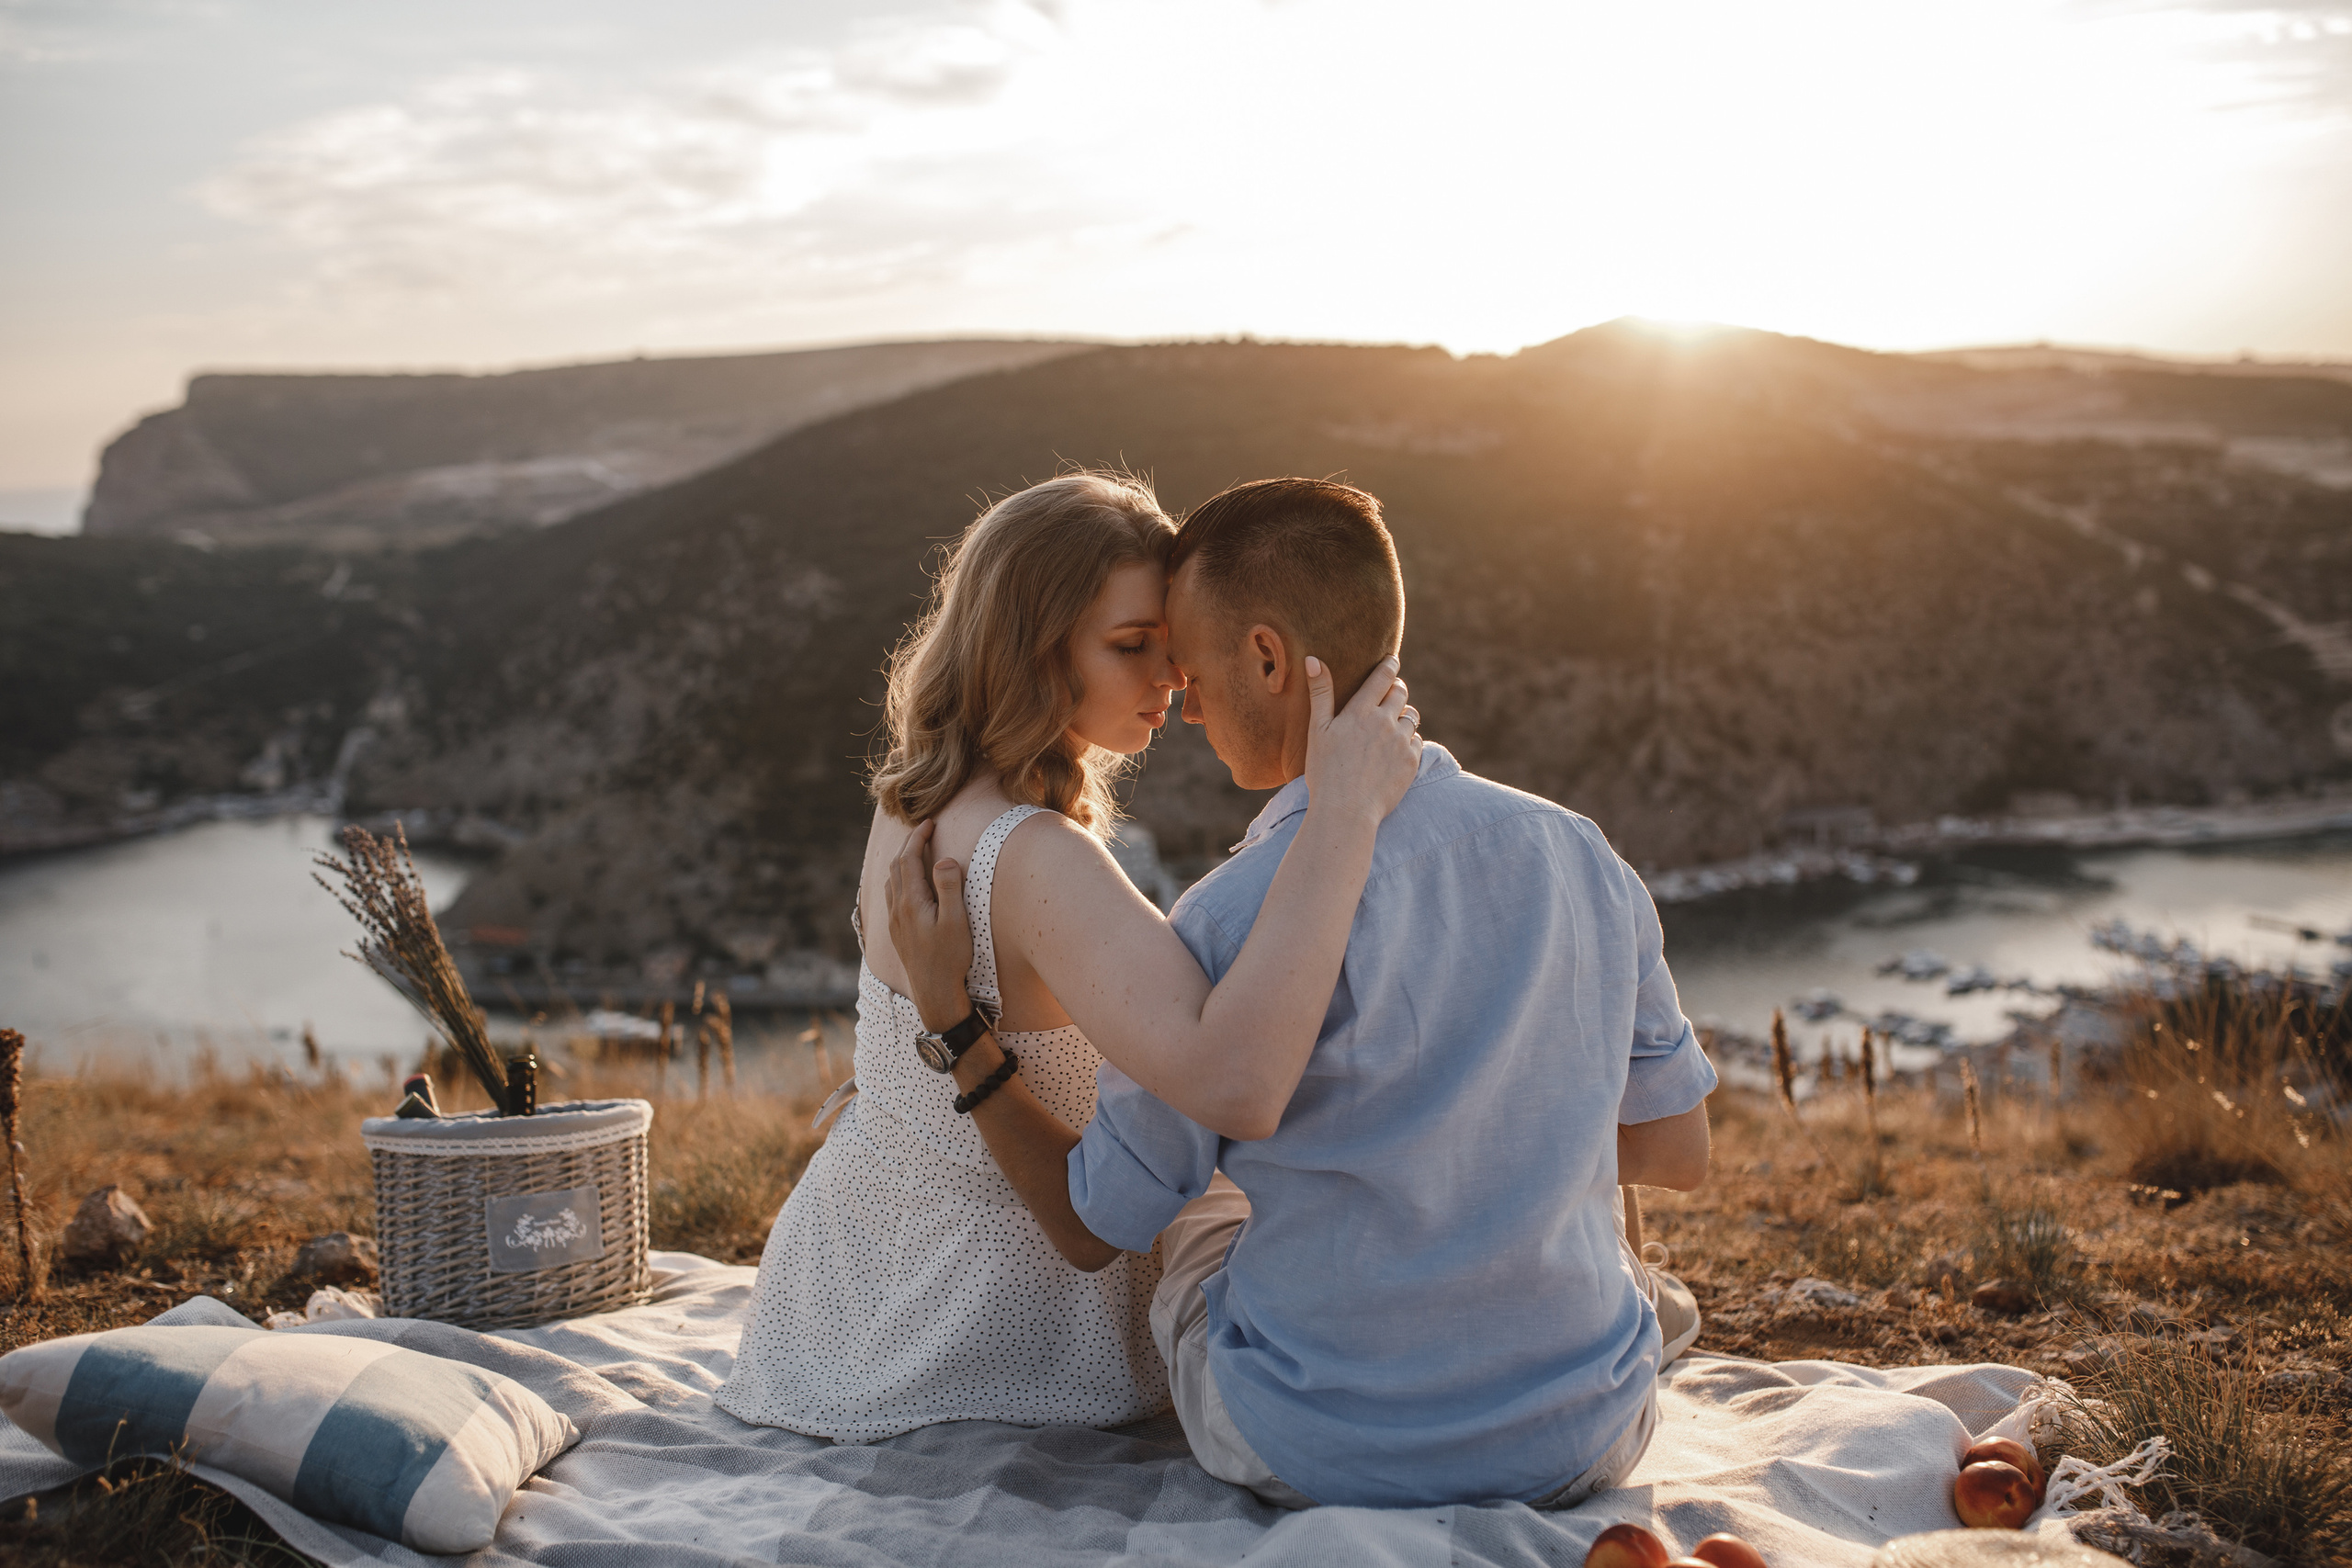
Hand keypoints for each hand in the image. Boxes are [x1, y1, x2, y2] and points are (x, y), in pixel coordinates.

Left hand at [885, 820, 976, 1029]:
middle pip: (897, 866)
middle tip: (924, 831)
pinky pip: (891, 895)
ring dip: (902, 861)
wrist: (935, 992)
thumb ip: (950, 887)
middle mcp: (898, 909)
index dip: (918, 837)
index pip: (909, 859)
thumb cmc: (950, 958)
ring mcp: (895, 921)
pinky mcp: (897, 932)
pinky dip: (898, 878)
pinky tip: (906, 883)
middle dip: (909, 844)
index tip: (929, 823)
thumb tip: (944, 859)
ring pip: (891, 881)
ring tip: (915, 851)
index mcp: (911, 901)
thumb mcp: (956, 920)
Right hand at [1302, 654, 1421, 825]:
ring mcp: (1401, 742)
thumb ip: (1320, 693)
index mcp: (1360, 711)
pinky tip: (1393, 752)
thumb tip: (1313, 659)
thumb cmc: (1324, 771)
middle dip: (1396, 690)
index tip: (1392, 661)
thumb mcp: (1317, 730)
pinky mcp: (1412, 762)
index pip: (1383, 677)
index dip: (1389, 665)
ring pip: (1411, 717)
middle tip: (1388, 696)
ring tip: (1388, 729)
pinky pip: (1416, 741)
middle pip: (1400, 693)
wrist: (1346, 811)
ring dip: (1402, 717)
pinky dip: (1408, 742)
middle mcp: (1385, 722)